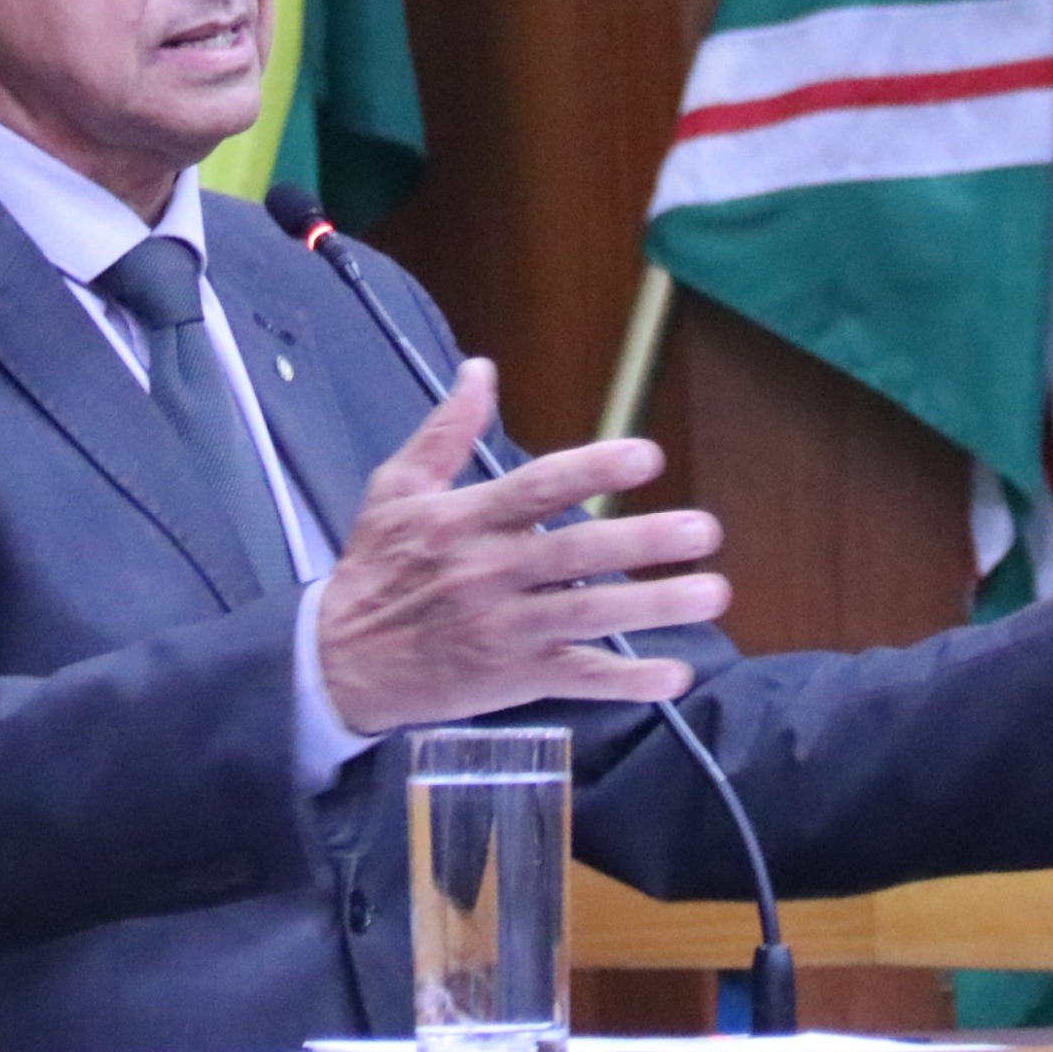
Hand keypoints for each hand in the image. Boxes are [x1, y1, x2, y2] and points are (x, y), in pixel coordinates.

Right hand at [316, 359, 732, 735]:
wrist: (341, 663)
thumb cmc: (375, 567)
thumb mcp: (395, 489)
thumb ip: (445, 431)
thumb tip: (481, 369)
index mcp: (465, 521)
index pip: (538, 488)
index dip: (595, 471)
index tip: (649, 456)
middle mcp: (490, 574)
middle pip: (576, 554)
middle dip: (643, 542)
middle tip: (705, 529)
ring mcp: (505, 631)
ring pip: (589, 617)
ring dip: (653, 607)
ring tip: (712, 593)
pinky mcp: (513, 679)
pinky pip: (577, 680)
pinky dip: (626, 682)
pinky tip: (674, 676)